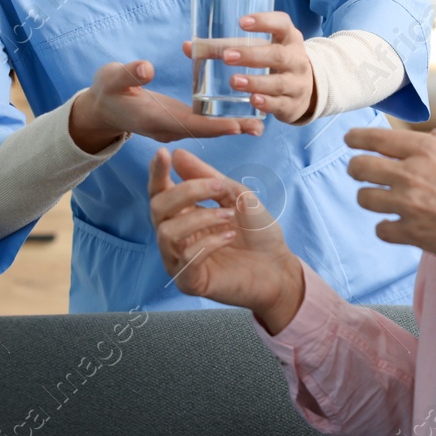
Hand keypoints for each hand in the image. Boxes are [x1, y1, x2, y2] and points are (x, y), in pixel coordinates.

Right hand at [72, 60, 262, 150]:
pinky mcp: (176, 121)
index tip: (237, 125)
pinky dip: (221, 121)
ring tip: (259, 124)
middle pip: (204, 130)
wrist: (101, 109)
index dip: (213, 124)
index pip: (189, 123)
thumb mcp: (111, 78)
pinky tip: (241, 117)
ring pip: (206, 129)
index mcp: (154, 119)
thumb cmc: (107, 90)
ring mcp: (173, 127)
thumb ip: (128, 74)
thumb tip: (146, 68)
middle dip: (231, 129)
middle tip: (259, 127)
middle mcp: (167, 127)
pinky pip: (202, 124)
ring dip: (231, 127)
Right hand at [148, 147, 304, 331]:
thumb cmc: (257, 233)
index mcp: (184, 213)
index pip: (160, 192)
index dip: (157, 173)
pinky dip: (208, 243)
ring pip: (167, 233)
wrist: (278, 267)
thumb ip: (209, 178)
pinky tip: (229, 237)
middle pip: (157, 208)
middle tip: (218, 187)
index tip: (164, 154)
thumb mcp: (237, 196)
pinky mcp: (190, 282)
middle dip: (186, 191)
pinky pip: (186, 259)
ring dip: (201, 218)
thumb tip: (178, 154)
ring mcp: (179, 260)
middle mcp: (176, 236)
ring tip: (228, 216)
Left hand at [189, 11, 315, 124]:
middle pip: (278, 55)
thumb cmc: (272, 62)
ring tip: (233, 81)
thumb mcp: (257, 49)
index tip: (241, 22)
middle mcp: (296, 59)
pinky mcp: (293, 104)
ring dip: (256, 82)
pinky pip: (280, 104)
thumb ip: (224, 47)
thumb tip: (189, 47)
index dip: (264, 21)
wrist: (304, 89)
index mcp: (288, 38)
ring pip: (278, 82)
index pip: (281, 23)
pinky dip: (267, 103)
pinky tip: (253, 100)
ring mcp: (297, 83)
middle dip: (252, 56)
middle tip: (227, 56)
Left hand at [343, 127, 435, 288]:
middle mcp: (410, 174)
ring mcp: (407, 205)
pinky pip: (380, 229)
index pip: (376, 138)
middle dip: (356, 167)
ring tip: (382, 200)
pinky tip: (398, 226)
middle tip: (361, 171)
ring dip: (371, 197)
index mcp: (428, 150)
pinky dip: (386, 227)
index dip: (357, 137)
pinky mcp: (410, 233)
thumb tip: (435, 136)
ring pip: (364, 198)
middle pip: (359, 167)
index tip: (350, 139)